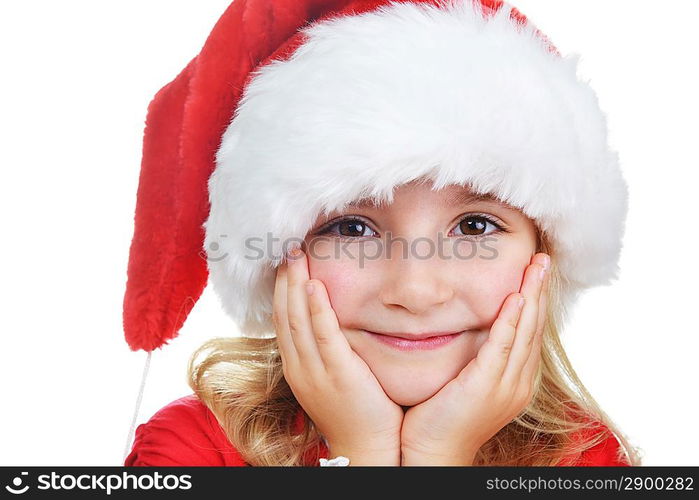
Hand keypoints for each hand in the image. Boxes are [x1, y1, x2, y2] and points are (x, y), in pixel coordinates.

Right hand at [273, 247, 402, 464]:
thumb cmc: (357, 410)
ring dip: (295, 285)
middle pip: (284, 313)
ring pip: (297, 320)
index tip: (286, 263)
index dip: (282, 288)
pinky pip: (323, 336)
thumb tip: (333, 317)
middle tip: (288, 248)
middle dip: (284, 279)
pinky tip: (316, 286)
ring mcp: (315, 371)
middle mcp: (299, 366)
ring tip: (297, 255)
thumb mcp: (333, 375)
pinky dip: (317, 309)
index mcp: (297, 365)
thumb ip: (329, 347)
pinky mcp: (338, 374)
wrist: (368, 448)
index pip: (282, 319)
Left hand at [400, 253, 550, 464]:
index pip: (530, 331)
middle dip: (540, 290)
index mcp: (515, 380)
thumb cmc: (441, 417)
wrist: (431, 453)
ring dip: (532, 295)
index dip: (536, 299)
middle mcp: (518, 382)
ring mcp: (505, 386)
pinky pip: (502, 348)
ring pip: (525, 331)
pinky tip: (517, 298)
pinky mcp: (485, 387)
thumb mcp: (465, 381)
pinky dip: (512, 321)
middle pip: (535, 326)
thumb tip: (468, 324)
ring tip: (537, 266)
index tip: (536, 271)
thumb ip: (474, 355)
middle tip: (543, 258)